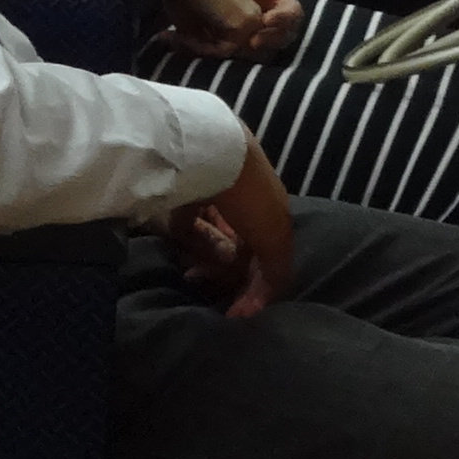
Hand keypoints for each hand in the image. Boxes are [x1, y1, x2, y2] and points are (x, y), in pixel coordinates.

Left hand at [164, 144, 295, 319]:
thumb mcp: (275, 236)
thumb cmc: (249, 195)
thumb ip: (277, 271)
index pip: (264, 251)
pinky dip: (186, 239)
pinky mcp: (182, 193)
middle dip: (224, 272)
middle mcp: (241, 201)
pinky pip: (185, 226)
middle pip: (234, 247)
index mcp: (269, 207)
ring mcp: (210, 195)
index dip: (256, 282)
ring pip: (209, 239)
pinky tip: (183, 250)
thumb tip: (264, 304)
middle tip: (209, 286)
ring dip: (204, 258)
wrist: (208, 151)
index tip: (239, 308)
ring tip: (194, 273)